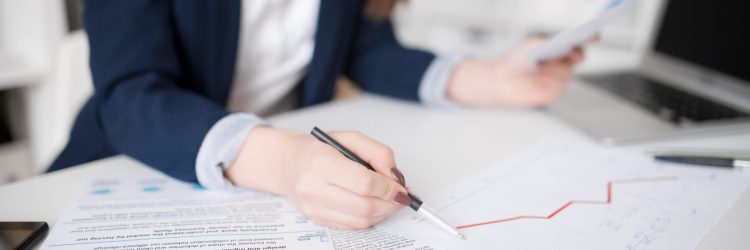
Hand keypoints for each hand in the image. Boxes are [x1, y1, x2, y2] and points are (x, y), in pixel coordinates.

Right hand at [225, 127, 410, 229]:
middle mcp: (313, 187)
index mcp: (320, 162)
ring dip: (383, 213)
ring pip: (360, 220)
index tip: (399, 186)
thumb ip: (377, 152)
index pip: (363, 182)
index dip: (387, 187)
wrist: (288, 164)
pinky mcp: (317, 219)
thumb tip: (394, 175)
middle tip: (401, 196)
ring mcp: (314, 207)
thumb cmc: (319, 150)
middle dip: (390, 203)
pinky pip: (352, 226)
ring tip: (390, 201)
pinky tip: (375, 207)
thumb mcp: (350, 138)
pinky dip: (370, 219)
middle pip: (364, 205)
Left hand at [447, 37, 586, 106]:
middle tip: (571, 48)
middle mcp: (560, 64)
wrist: (499, 81)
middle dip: (577, 52)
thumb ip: (551, 42)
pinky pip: (560, 84)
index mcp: (557, 49)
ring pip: (568, 70)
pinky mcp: (553, 92)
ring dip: (556, 66)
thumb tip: (566, 40)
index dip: (587, 39)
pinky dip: (550, 78)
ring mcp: (558, 78)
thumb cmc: (514, 62)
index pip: (576, 43)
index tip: (592, 35)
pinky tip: (539, 75)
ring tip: (541, 64)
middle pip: (579, 57)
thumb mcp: (533, 45)